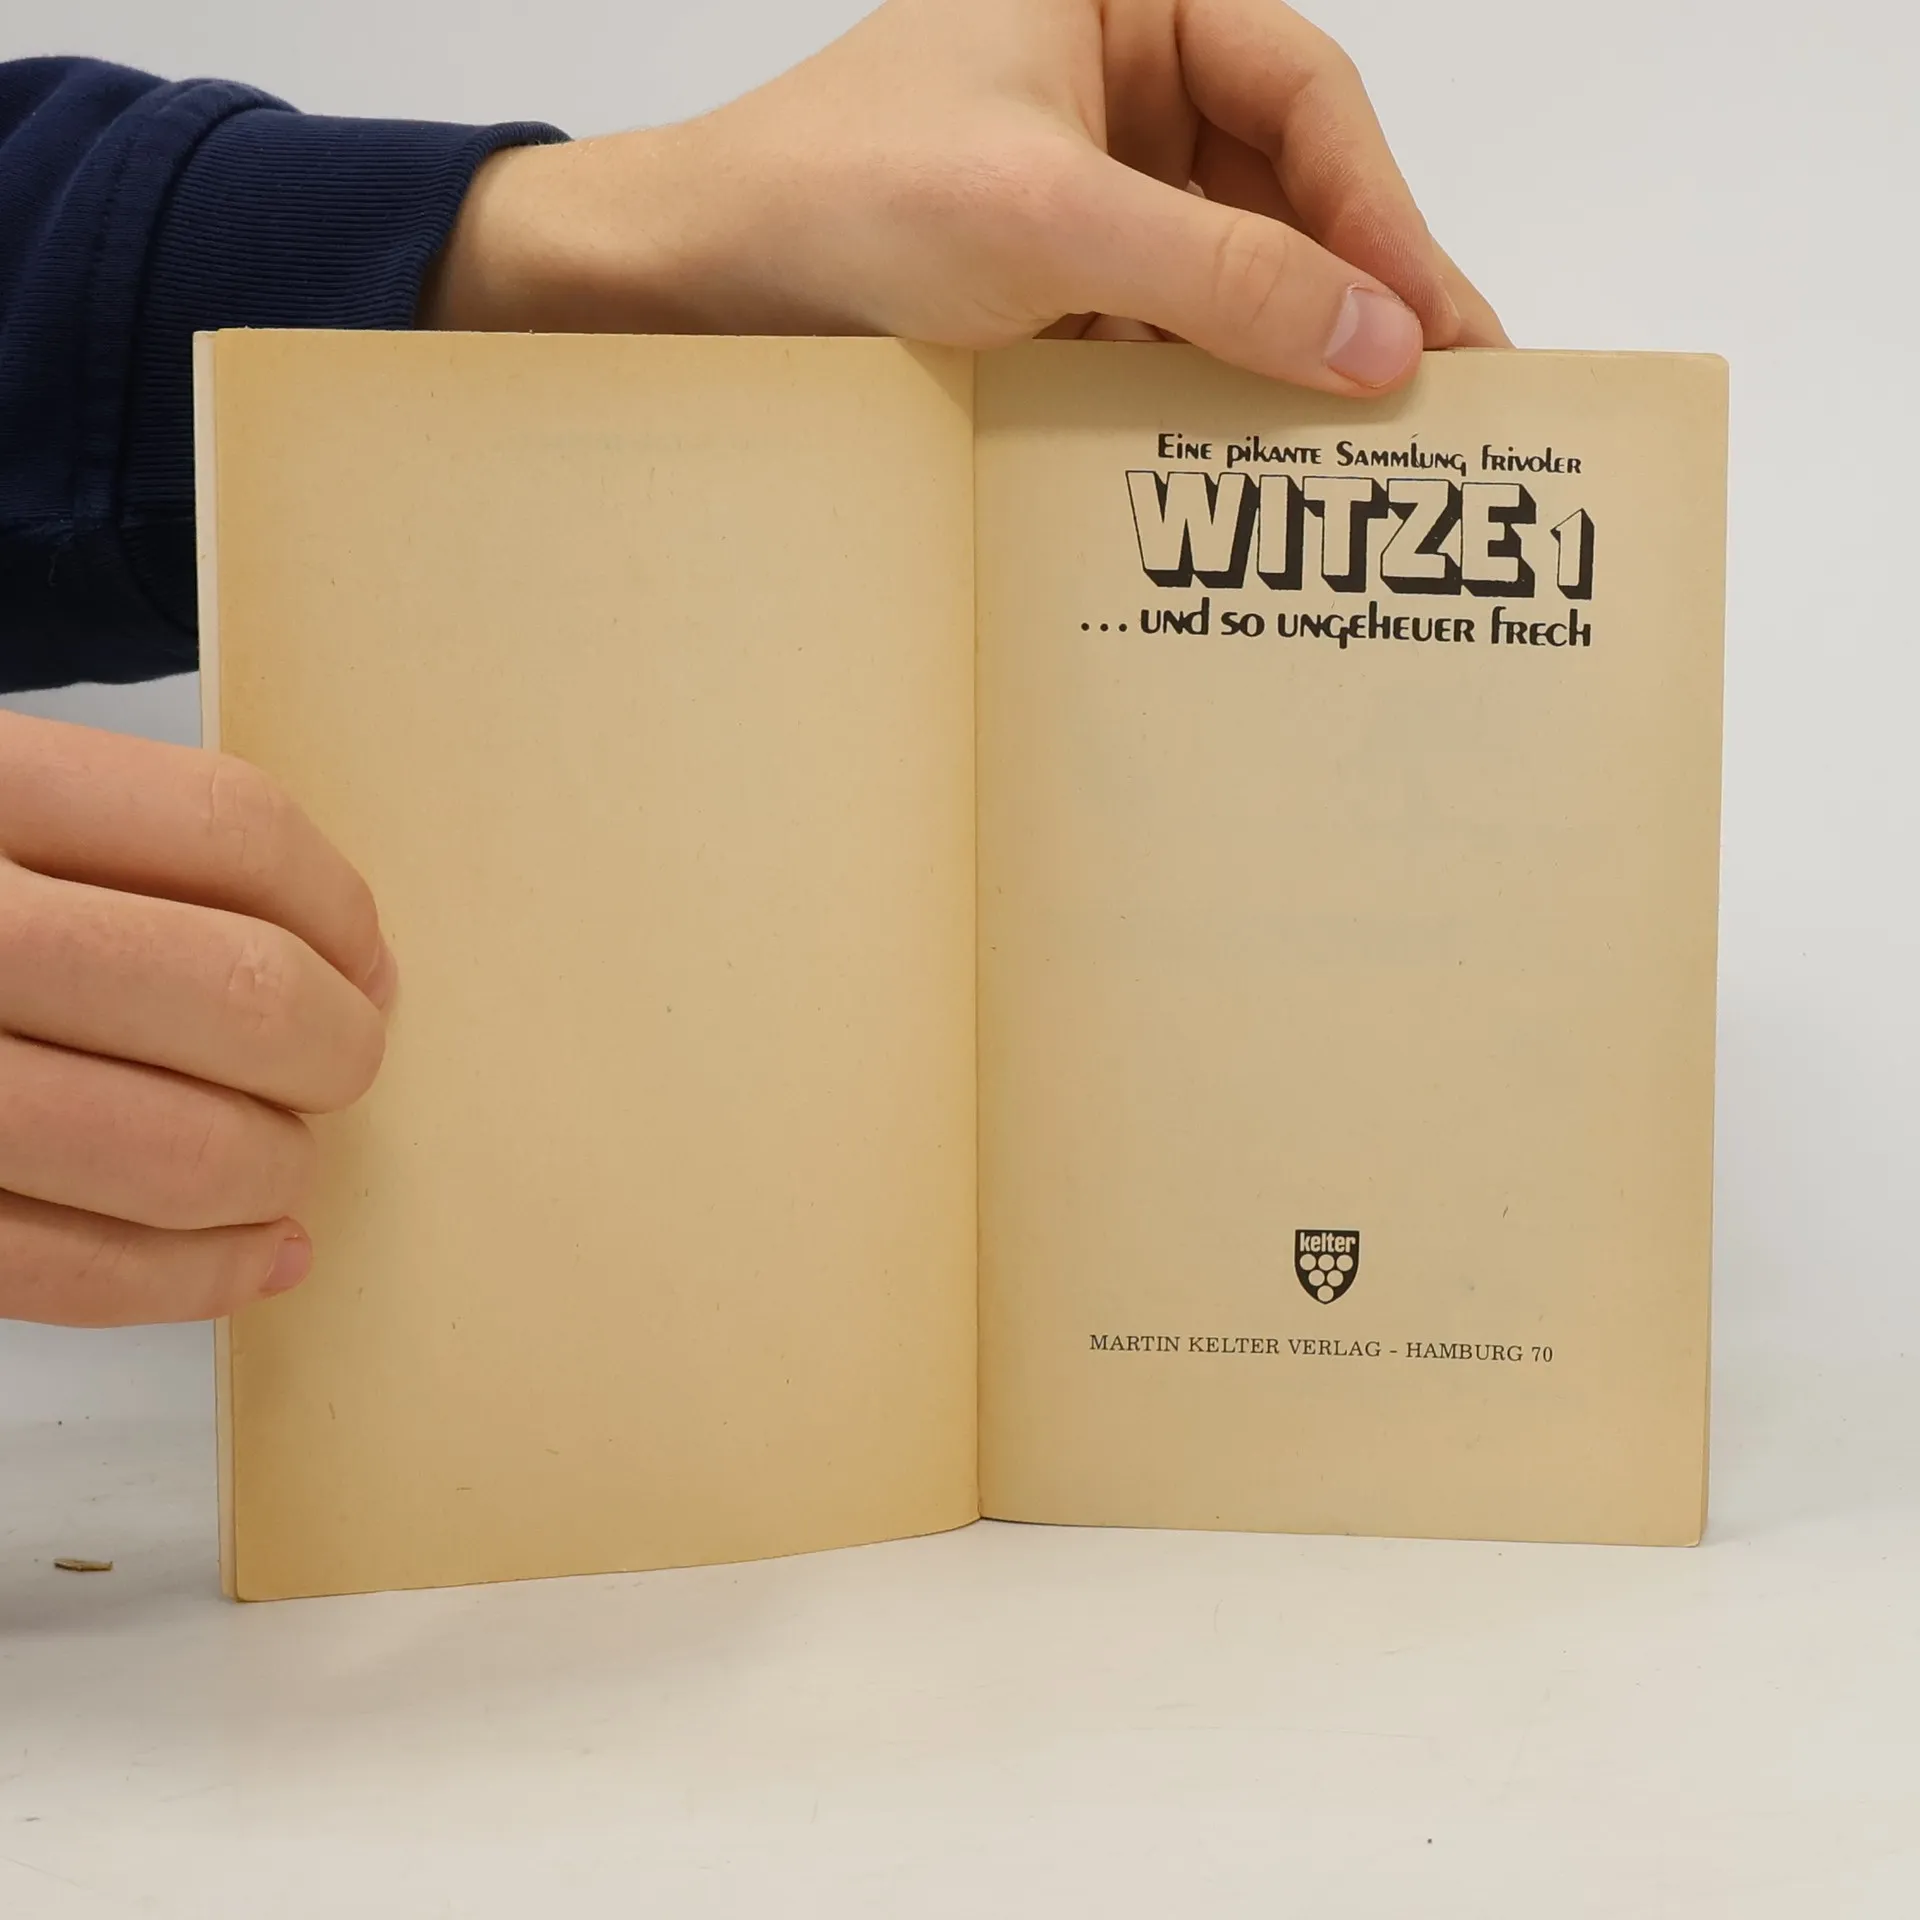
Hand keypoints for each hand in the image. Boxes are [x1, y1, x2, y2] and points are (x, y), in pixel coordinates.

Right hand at [0, 714, 391, 1325]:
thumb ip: (124, 848)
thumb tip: (348, 965)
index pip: (234, 829)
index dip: (342, 913)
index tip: (365, 962)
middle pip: (240, 994)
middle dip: (336, 1052)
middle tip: (337, 1067)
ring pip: (175, 1148)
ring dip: (275, 1170)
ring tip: (281, 1161)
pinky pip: (73, 1273)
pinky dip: (198, 1279)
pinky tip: (257, 1255)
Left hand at [427, 0, 1506, 394]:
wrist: (686, 290)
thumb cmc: (835, 202)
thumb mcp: (1048, 224)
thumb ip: (1222, 277)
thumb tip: (1383, 342)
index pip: (1301, 97)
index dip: (1382, 216)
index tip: (1439, 329)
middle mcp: (1117, 76)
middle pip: (1281, 184)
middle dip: (1350, 290)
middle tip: (1441, 400)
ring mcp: (1085, 180)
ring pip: (1228, 263)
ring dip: (1286, 351)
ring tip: (1359, 447)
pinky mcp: (1053, 274)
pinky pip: (1164, 322)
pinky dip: (1205, 383)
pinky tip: (1248, 447)